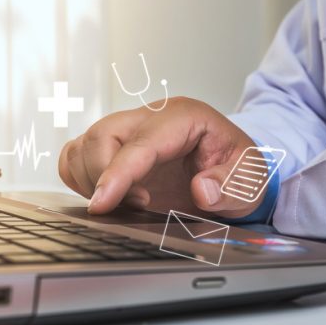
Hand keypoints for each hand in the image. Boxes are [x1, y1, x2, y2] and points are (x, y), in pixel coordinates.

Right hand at [58, 97, 260, 217]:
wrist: (231, 168)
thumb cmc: (237, 169)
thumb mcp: (250, 179)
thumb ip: (231, 185)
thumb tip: (201, 191)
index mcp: (182, 117)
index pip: (140, 142)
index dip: (117, 173)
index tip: (103, 203)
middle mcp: (149, 118)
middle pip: (101, 136)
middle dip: (103, 177)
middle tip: (136, 207)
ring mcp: (127, 131)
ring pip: (82, 145)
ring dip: (89, 180)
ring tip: (123, 203)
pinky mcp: (113, 148)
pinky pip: (76, 156)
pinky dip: (79, 179)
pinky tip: (106, 197)